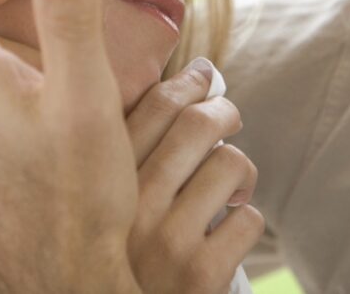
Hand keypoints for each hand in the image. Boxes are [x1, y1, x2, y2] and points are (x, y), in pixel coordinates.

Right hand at [125, 61, 263, 293]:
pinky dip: (245, 220)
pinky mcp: (202, 275)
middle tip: (229, 115)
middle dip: (224, 111)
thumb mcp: (102, 207)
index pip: (152, 106)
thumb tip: (186, 81)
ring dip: (239, 172)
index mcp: (101, 183)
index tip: (203, 76)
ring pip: (230, 164)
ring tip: (230, 187)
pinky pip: (249, 219)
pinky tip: (227, 230)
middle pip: (198, 123)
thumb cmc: (119, 259)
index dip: (187, 82)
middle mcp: (129, 209)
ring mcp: (167, 241)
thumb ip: (123, 157)